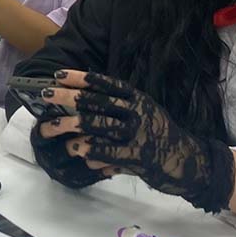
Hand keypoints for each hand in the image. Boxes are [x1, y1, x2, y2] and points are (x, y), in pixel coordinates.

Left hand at [34, 70, 234, 212]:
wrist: (190, 162)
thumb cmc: (161, 137)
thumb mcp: (144, 114)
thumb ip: (119, 111)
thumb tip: (85, 107)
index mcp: (137, 98)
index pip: (106, 84)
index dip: (81, 77)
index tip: (59, 74)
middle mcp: (137, 111)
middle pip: (96, 101)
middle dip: (68, 97)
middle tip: (46, 94)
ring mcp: (137, 133)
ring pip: (96, 126)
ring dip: (70, 127)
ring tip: (50, 128)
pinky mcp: (138, 156)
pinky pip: (107, 152)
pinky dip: (90, 151)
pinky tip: (77, 151)